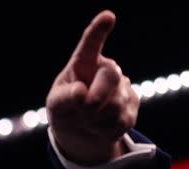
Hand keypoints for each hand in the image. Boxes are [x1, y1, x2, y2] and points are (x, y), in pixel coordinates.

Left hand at [46, 10, 138, 164]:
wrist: (79, 131)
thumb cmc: (65, 109)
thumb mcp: (56, 104)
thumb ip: (64, 98)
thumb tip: (81, 93)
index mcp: (84, 62)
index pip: (90, 44)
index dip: (98, 31)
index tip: (107, 17)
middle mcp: (106, 70)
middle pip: (110, 76)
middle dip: (95, 98)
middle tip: (83, 110)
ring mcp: (122, 88)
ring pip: (114, 104)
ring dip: (94, 119)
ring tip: (86, 119)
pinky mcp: (132, 108)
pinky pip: (119, 121)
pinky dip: (103, 130)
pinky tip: (98, 126)